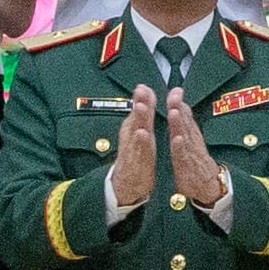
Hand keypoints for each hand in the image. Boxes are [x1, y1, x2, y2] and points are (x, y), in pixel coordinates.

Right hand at [103, 81, 162, 214]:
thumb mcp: (138, 132)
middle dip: (139, 103)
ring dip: (139, 119)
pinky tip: (142, 134)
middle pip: (136, 117)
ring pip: (136, 131)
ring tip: (141, 107)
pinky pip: (139, 151)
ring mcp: (133, 149)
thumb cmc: (134, 155)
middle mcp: (132, 136)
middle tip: (140, 90)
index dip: (142, 97)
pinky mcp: (136, 162)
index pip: (139, 109)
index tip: (144, 84)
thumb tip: (143, 90)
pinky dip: (140, 142)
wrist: (124, 184)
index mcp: (134, 128)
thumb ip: (142, 112)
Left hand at [163, 90, 228, 210]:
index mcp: (191, 135)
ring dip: (179, 124)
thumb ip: (186, 124)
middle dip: (179, 107)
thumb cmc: (197, 163)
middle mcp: (192, 141)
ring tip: (174, 111)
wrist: (209, 187)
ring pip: (184, 136)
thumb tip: (180, 105)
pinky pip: (183, 156)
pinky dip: (180, 148)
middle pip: (185, 122)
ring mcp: (190, 154)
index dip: (180, 102)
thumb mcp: (192, 142)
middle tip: (175, 93)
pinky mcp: (187, 167)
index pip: (185, 116)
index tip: (176, 89)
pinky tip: (176, 139)